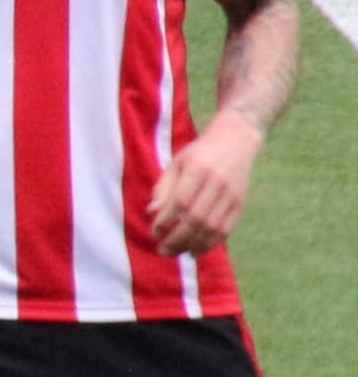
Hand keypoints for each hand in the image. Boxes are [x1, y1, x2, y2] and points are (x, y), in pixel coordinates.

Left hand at [148, 108, 263, 257]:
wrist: (236, 140)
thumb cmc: (200, 152)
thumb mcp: (178, 162)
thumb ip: (164, 187)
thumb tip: (152, 213)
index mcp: (198, 168)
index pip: (180, 201)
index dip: (166, 220)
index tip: (154, 231)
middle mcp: (216, 182)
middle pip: (196, 218)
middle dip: (177, 239)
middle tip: (162, 250)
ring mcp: (231, 194)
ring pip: (212, 228)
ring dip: (192, 245)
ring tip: (177, 252)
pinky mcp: (240, 204)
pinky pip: (225, 231)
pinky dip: (209, 244)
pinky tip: (195, 250)